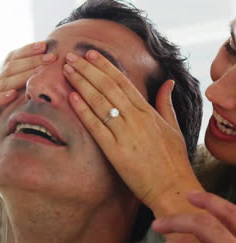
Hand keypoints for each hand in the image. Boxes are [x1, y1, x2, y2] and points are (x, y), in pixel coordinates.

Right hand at [0, 42, 56, 181]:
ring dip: (24, 74)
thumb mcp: (16, 101)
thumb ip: (26, 87)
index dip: (29, 51)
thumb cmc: (1, 121)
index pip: (13, 58)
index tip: (47, 46)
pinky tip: (14, 93)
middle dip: (32, 59)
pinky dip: (2, 96)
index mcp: (1, 78)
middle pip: (12, 66)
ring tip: (40, 70)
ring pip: (5, 81)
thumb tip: (48, 77)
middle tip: (51, 56)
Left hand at [62, 49, 197, 207]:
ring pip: (100, 103)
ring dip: (82, 84)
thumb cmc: (173, 160)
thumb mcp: (174, 128)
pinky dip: (84, 111)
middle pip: (108, 87)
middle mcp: (136, 119)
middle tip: (71, 56)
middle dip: (88, 69)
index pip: (122, 82)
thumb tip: (168, 82)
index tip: (90, 54)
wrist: (173, 188)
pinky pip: (96, 127)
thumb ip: (166, 103)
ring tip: (67, 70)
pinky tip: (72, 97)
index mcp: (148, 112)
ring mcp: (125, 134)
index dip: (105, 66)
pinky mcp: (116, 152)